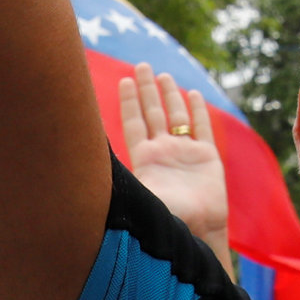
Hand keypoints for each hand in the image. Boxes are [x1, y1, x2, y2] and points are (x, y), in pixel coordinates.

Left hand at [118, 65, 231, 267]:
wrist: (197, 235)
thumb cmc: (165, 219)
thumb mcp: (139, 195)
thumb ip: (122, 179)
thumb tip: (92, 162)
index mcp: (145, 160)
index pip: (134, 123)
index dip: (129, 102)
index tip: (124, 80)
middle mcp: (163, 153)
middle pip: (153, 113)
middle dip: (147, 90)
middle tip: (140, 65)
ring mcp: (186, 154)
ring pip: (177, 117)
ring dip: (170, 95)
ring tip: (163, 75)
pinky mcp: (208, 158)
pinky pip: (203, 128)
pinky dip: (198, 111)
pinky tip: (193, 94)